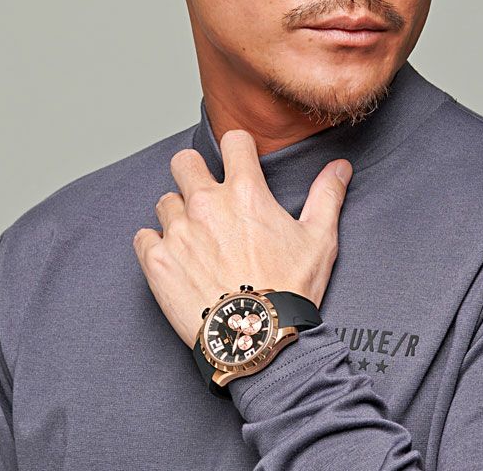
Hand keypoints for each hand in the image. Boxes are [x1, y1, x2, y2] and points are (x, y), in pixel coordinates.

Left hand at [132, 129, 353, 347]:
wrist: (259, 341)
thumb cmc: (291, 290)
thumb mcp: (319, 239)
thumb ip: (327, 196)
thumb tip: (340, 167)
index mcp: (245, 192)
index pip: (233, 140)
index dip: (237, 148)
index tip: (239, 163)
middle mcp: (207, 204)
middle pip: (184, 161)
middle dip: (193, 172)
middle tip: (205, 195)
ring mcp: (178, 232)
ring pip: (165, 201)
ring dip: (177, 214)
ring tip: (195, 238)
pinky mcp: (157, 261)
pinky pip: (142, 237)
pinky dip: (155, 244)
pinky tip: (174, 258)